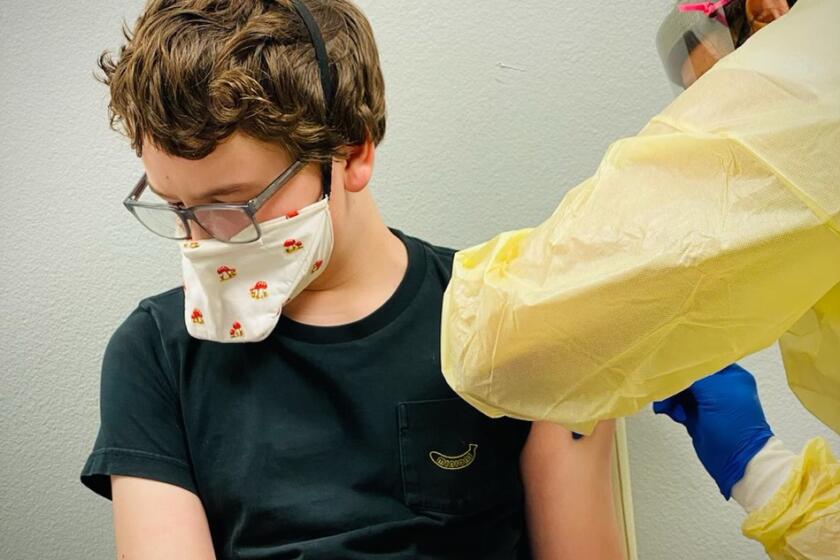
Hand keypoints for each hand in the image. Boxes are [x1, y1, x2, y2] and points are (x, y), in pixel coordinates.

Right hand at [653, 363, 773, 498]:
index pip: (703, 359)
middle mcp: (719, 387)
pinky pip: (676, 405)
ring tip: (664, 405)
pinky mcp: (695, 417)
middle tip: (663, 387)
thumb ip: (693, 374)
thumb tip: (673, 365)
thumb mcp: (715, 391)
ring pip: (679, 390)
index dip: (685, 360)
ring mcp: (706, 403)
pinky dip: (670, 407)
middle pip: (688, 375)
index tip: (667, 361)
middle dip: (673, 381)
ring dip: (669, 395)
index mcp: (730, 376)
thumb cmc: (734, 425)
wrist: (737, 461)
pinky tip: (667, 412)